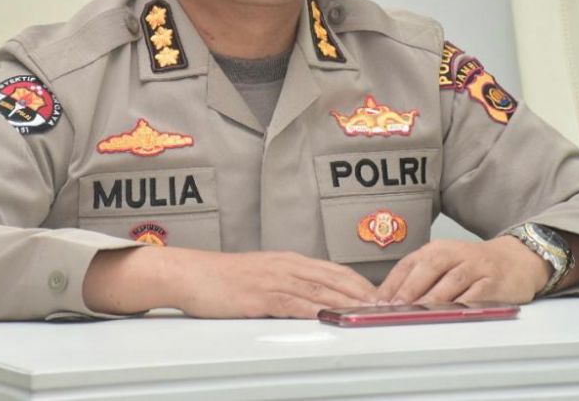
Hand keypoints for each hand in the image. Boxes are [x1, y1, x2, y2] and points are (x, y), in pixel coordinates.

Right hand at [84, 246, 378, 317]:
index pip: (335, 271)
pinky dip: (316, 309)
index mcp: (288, 261)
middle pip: (336, 278)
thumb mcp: (259, 278)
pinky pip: (293, 303)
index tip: (382, 297)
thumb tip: (311, 302)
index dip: (362, 284)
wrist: (188, 273)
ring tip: (372, 314)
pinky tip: (330, 317)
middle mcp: (286, 266)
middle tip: (389, 307)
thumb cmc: (220, 279)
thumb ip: (286, 287)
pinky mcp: (259, 296)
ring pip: (321, 289)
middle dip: (365, 293)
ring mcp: (273, 279)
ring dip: (349, 302)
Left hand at [376, 237, 549, 304]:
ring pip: (451, 281)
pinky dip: (462, 304)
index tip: (378, 301)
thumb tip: (390, 300)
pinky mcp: (493, 282)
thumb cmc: (473, 265)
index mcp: (437, 249)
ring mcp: (475, 267)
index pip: (409, 264)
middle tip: (394, 307)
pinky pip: (476, 294)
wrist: (515, 259)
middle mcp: (454, 254)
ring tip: (417, 313)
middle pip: (428, 268)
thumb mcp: (445, 263)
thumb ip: (421, 279)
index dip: (392, 282)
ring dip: (433, 298)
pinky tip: (449, 314)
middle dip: (409, 289)